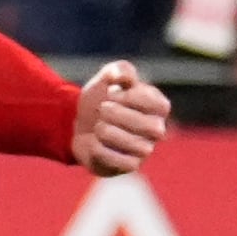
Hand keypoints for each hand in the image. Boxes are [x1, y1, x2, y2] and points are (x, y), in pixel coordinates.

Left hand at [73, 59, 169, 175]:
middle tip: (101, 108)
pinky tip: (94, 142)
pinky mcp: (129, 165)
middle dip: (119, 115)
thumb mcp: (107, 78)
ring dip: (111, 134)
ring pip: (140, 148)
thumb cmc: (101, 99)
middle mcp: (157, 129)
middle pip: (151, 127)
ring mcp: (145, 149)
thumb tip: (120, 76)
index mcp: (158, 106)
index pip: (156, 104)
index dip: (130, 97)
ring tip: (98, 126)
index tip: (111, 92)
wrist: (78, 123)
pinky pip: (123, 163)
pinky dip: (103, 151)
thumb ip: (118, 70)